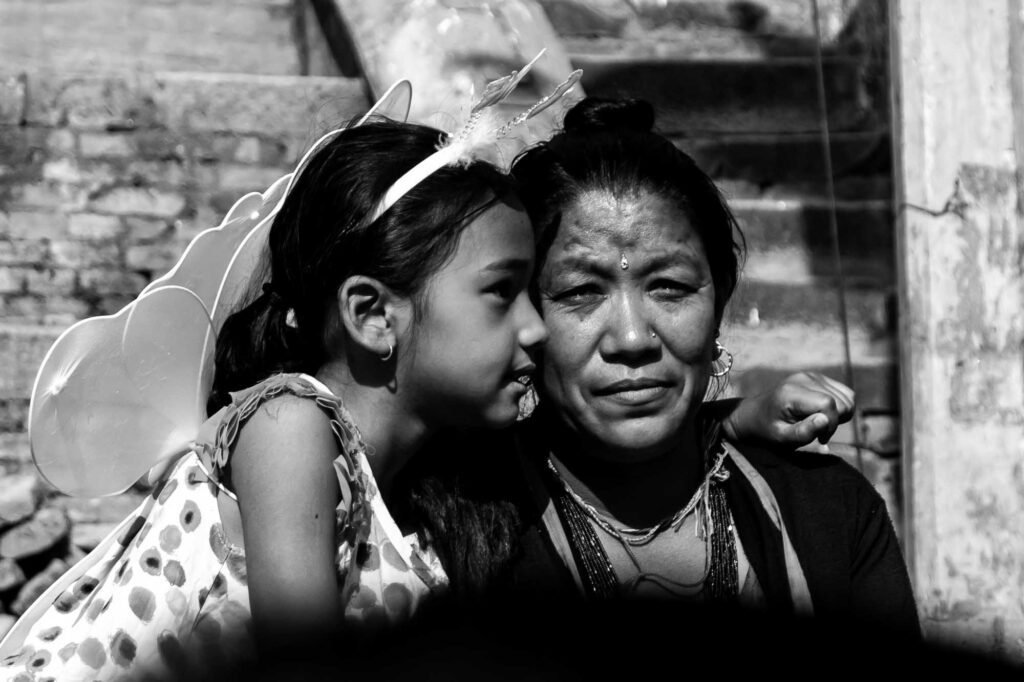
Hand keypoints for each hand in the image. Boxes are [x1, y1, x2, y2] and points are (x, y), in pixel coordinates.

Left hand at [721, 372, 854, 447]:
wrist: (754, 414)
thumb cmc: (767, 430)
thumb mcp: (781, 438)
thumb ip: (803, 432)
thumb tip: (824, 420)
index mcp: (791, 392)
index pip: (828, 404)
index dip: (830, 425)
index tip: (820, 438)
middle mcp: (803, 378)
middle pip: (842, 402)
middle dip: (834, 422)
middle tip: (815, 431)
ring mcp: (812, 375)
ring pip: (848, 398)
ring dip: (838, 415)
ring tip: (816, 422)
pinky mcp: (818, 377)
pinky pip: (846, 393)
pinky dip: (840, 407)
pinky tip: (822, 414)